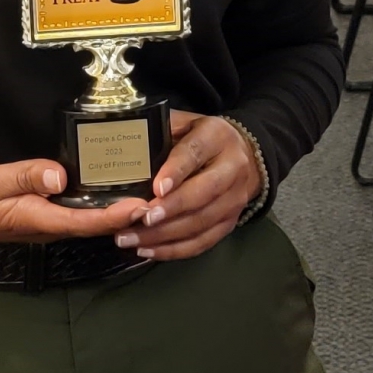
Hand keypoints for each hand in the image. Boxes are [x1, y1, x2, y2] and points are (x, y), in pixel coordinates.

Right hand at [0, 158, 146, 252]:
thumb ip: (21, 177)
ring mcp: (35, 216)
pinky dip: (89, 198)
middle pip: (90, 222)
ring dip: (110, 206)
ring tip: (140, 188)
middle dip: (124, 212)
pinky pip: (67, 206)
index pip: (84, 221)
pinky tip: (100, 183)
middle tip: (157, 193)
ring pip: (81, 215)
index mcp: (33, 218)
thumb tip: (60, 176)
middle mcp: (40, 222)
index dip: (117, 215)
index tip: (146, 205)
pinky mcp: (29, 207)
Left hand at [113, 111, 261, 261]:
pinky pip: (203, 242)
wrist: (244, 154)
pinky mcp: (230, 223)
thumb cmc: (202, 137)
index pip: (194, 153)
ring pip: (201, 223)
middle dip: (170, 209)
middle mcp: (231, 169)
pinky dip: (174, 250)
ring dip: (165, 235)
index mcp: (216, 137)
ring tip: (132, 239)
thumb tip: (127, 142)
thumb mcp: (185, 123)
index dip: (175, 171)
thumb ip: (162, 129)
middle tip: (141, 218)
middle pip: (202, 194)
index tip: (156, 188)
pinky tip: (149, 250)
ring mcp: (234, 200)